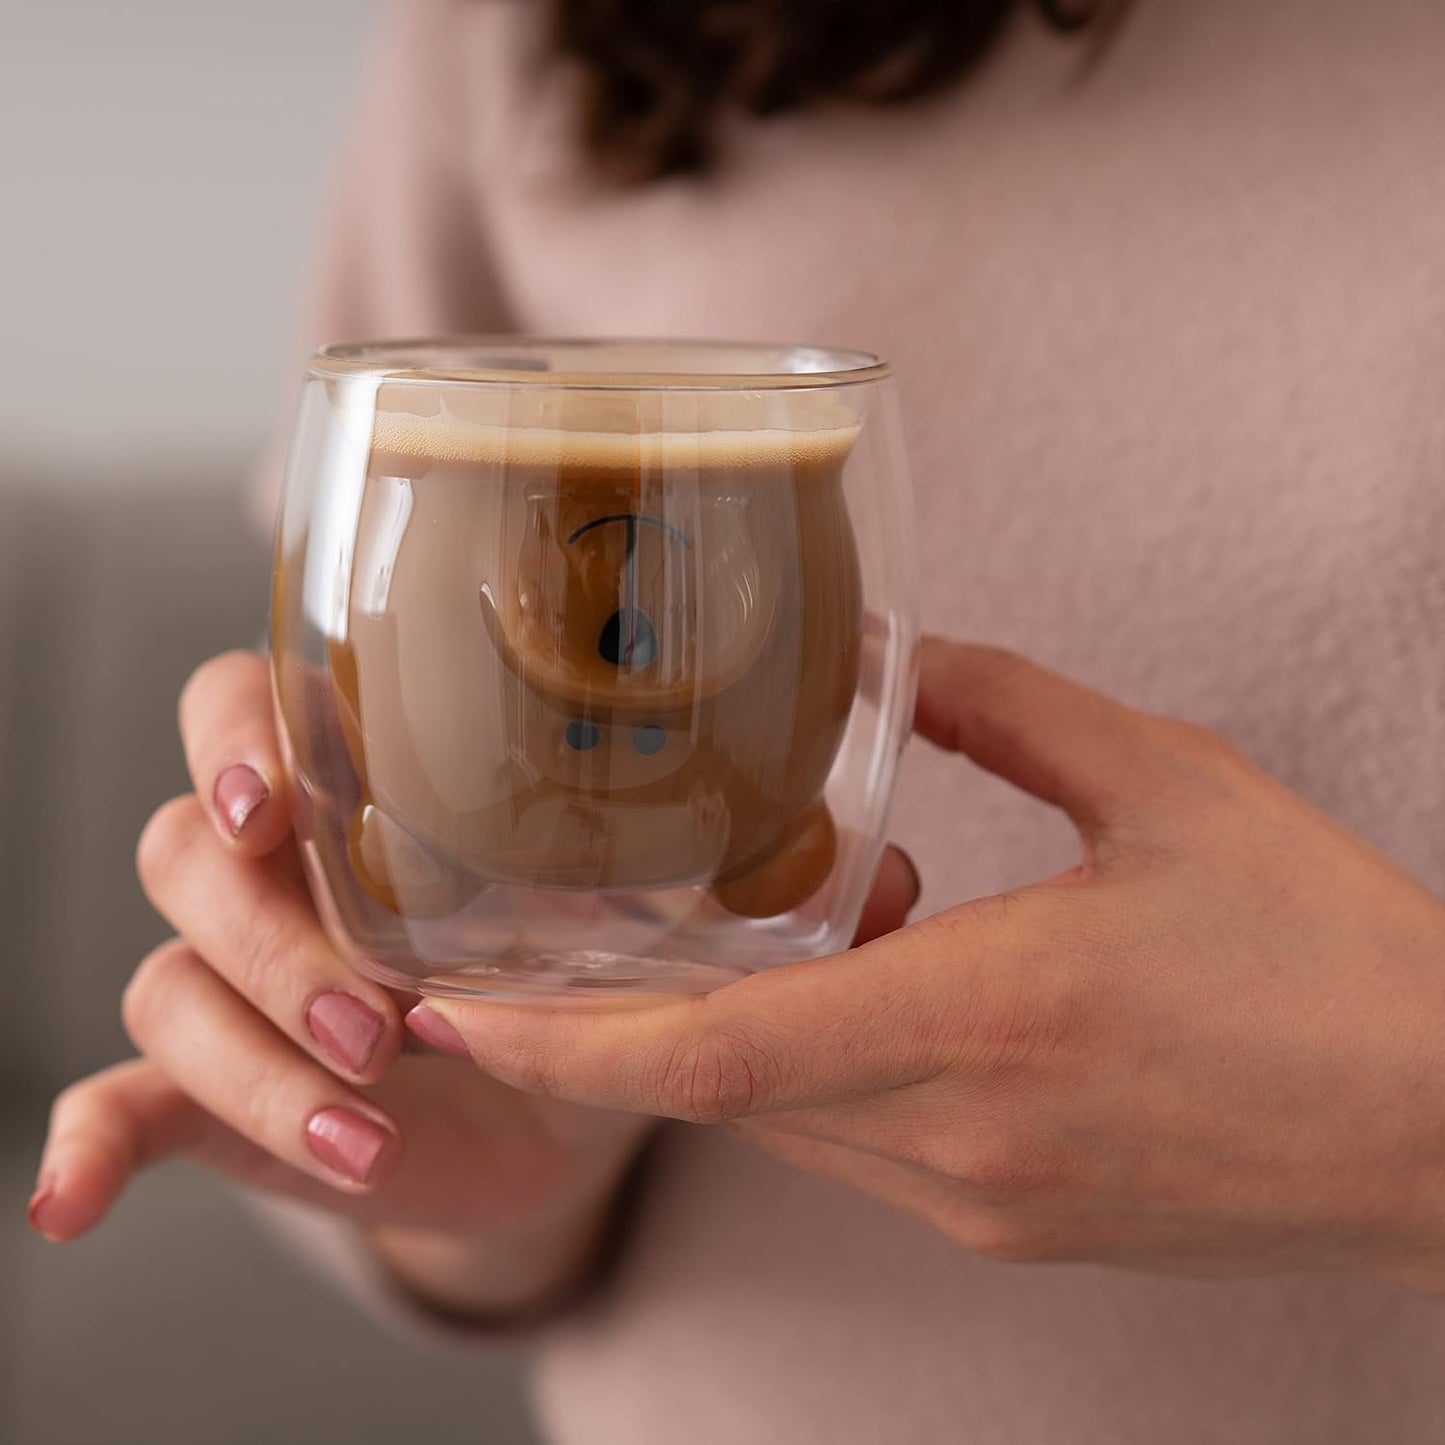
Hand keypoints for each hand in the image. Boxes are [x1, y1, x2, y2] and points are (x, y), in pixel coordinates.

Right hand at [28, 651, 656, 1312]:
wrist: (548, 1118)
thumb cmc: (567, 984)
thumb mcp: (595, 928)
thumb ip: (579, 890)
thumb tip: (608, 877)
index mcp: (348, 790)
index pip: (239, 711)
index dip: (234, 744)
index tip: (274, 811)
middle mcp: (265, 871)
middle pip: (188, 857)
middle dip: (278, 944)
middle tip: (382, 1025)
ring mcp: (226, 982)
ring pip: (171, 988)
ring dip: (257, 1064)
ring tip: (373, 1128)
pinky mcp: (208, 1092)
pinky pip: (118, 1105)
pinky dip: (88, 1148)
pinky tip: (70, 1201)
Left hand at [415, 641, 1444, 1292]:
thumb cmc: (1327, 952)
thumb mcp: (1164, 782)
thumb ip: (1004, 707)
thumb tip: (896, 659)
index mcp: (987, 1020)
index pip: (704, 1059)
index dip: (555, 1042)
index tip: (451, 1008)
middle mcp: (960, 1138)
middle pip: (716, 1088)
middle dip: (614, 1024)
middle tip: (551, 938)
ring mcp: (982, 1203)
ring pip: (782, 1119)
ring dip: (731, 1033)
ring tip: (759, 930)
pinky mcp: (1012, 1226)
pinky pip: (857, 1147)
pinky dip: (814, 1069)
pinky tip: (873, 981)